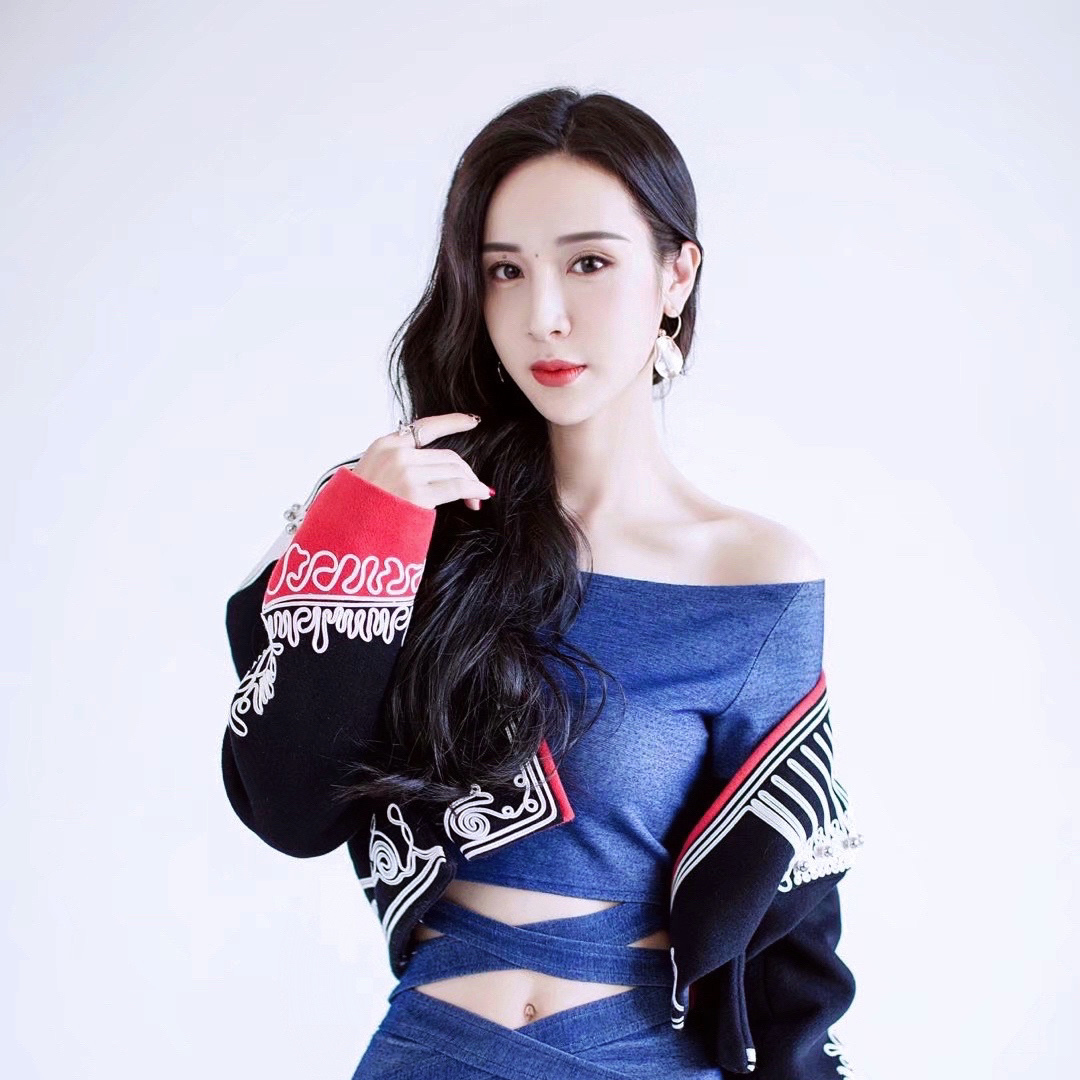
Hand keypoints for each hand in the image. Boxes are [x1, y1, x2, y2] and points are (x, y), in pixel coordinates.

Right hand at [349, 412, 493, 511]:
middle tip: (475, 487)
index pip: (425, 426)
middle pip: (447, 456)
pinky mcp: (416, 493)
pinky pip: (457, 487)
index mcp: (385, 445)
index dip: (453, 422)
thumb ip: (396, 462)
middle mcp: (397, 454)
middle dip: (466, 471)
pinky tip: (480, 496)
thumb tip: (432, 466)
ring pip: (454, 470)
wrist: (344, 531)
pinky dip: (474, 490)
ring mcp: (406, 473)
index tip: (472, 422)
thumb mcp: (371, 472)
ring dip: (471, 483)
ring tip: (477, 496)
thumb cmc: (360, 508)